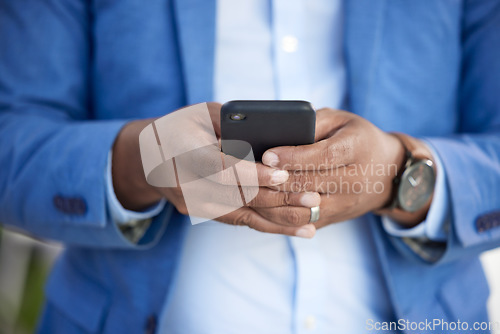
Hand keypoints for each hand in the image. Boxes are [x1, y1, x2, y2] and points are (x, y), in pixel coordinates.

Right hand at [112, 102, 318, 237]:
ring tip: (311, 218)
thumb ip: (234, 125)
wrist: (149, 155)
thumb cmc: (184, 126)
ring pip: (242, 215)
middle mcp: (185, 183)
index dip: (252, 174)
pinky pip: (241, 222)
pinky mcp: (204, 214)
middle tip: (312, 198)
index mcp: (182, 150)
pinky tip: (299, 230)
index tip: (283, 175)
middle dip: (277, 200)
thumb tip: (276, 138)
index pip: (220, 168)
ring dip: (279, 219)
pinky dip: (272, 227)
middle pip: (236, 197)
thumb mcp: (204, 114)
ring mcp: (193, 204)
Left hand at [256, 108, 427, 228]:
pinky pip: (304, 222)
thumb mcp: (341, 121)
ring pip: (305, 208)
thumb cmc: (356, 139)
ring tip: (252, 190)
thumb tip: (279, 129)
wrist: (388, 173)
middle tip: (250, 173)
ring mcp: (346, 205)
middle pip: (311, 184)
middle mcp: (355, 181)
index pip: (324, 156)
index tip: (268, 155)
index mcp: (357, 149)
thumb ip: (313, 122)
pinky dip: (281, 216)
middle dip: (278, 180)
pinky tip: (262, 206)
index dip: (294, 157)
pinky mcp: (335, 220)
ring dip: (276, 202)